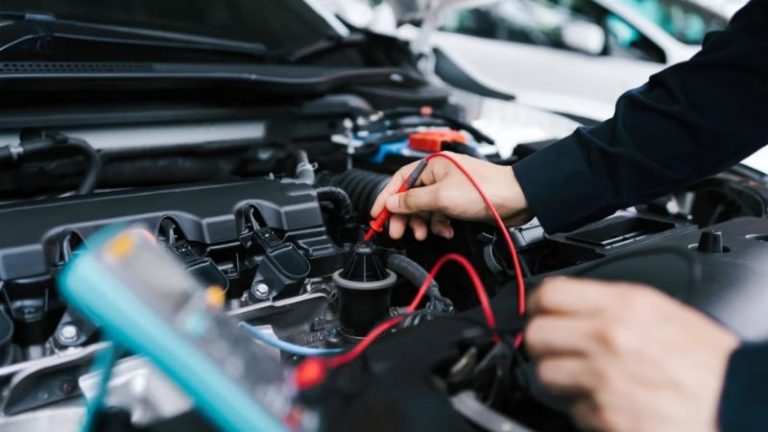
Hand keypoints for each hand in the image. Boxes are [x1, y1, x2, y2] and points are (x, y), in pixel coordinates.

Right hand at [370, 152, 531, 239]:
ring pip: (424, 209)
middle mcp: (438, 175)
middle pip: (410, 197)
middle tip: (397, 232)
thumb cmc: (484, 189)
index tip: (376, 214)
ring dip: (422, 223)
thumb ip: (412, 201)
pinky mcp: (458, 202)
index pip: (399, 180)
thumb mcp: (441, 197)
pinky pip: (439, 214)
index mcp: (432, 165)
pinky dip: (439, 225)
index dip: (386, 197)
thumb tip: (391, 203)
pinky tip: (445, 230)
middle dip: (404, 216)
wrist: (516, 199)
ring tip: (423, 234)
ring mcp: (448, 189)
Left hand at [525, 277, 738, 431]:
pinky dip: (584, 408)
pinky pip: (571, 408)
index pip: (550, 293)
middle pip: (536, 335)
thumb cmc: (709, 363)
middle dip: (542, 344)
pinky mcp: (604, 415)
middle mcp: (608, 337)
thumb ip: (613, 305)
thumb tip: (574, 306)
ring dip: (559, 378)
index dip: (537, 304)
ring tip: (585, 379)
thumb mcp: (663, 312)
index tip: (538, 313)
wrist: (737, 403)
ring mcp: (603, 378)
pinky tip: (609, 401)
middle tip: (555, 349)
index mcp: (625, 305)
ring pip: (545, 374)